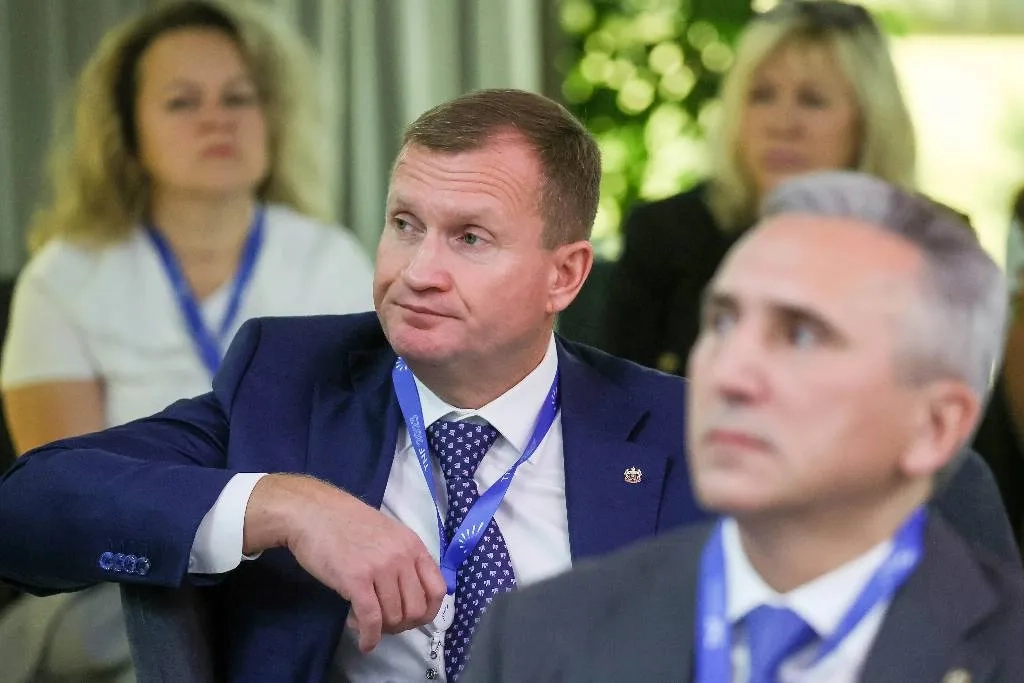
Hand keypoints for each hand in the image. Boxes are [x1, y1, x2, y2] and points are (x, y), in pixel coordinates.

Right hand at [243, 475, 446, 651]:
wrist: (312, 512)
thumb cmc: (346, 523)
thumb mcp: (388, 534)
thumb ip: (403, 559)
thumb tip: (408, 595)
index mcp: (413, 546)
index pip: (438, 590)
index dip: (428, 612)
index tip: (411, 618)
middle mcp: (402, 557)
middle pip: (416, 609)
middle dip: (401, 625)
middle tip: (383, 622)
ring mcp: (381, 568)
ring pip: (394, 617)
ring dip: (380, 629)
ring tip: (362, 620)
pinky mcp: (356, 580)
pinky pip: (372, 619)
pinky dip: (369, 637)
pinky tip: (364, 642)